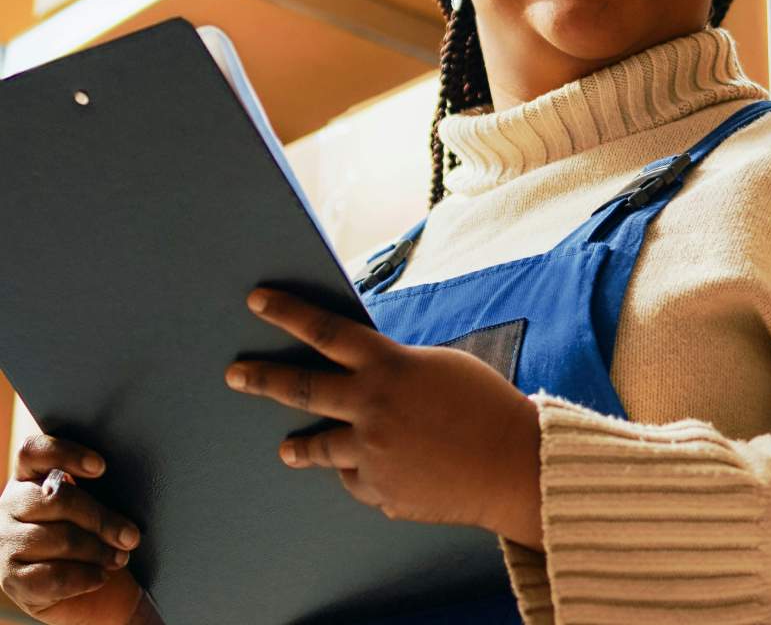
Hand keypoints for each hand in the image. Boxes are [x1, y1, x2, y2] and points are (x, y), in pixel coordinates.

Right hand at [0, 436, 143, 624]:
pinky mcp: (10, 579)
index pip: (34, 451)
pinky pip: (53, 576)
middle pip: (58, 500)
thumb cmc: (87, 528)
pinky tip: (100, 575)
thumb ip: (96, 482)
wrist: (74, 582)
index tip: (102, 467)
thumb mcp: (90, 498)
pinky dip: (84, 577)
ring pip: (59, 539)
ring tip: (121, 556)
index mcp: (28, 475)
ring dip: (98, 550)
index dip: (66, 454)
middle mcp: (10, 504)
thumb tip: (135, 472)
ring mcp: (6, 542)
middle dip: (102, 519)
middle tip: (132, 535)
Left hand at [226, 288, 543, 548]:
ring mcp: (371, 453)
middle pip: (301, 388)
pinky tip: (386, 471)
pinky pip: (358, 479)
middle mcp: (370, 407)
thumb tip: (366, 377)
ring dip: (300, 448)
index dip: (287, 313)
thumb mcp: (438, 366)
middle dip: (262, 378)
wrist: (514, 464)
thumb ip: (394, 369)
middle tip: (235, 373)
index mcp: (388, 366)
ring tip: (287, 449)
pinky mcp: (380, 491)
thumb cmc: (485, 405)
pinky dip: (366, 473)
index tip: (257, 301)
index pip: (325, 330)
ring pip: (318, 448)